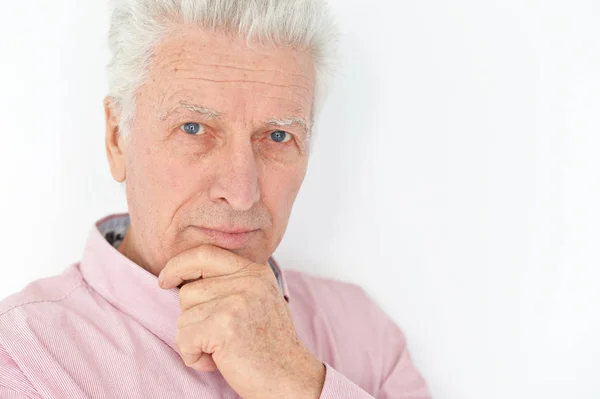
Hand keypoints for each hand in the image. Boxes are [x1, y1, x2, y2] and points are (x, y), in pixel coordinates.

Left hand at [158, 245, 325, 398]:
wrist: (289, 378)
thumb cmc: (268, 345)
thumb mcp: (257, 300)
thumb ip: (230, 283)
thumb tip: (182, 277)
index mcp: (255, 271)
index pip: (204, 253)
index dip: (178, 265)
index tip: (164, 280)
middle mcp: (248, 281)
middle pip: (188, 291)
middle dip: (193, 319)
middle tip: (221, 337)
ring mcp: (237, 301)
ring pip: (183, 317)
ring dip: (195, 341)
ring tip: (223, 350)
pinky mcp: (224, 325)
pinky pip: (184, 339)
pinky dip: (194, 357)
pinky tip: (218, 362)